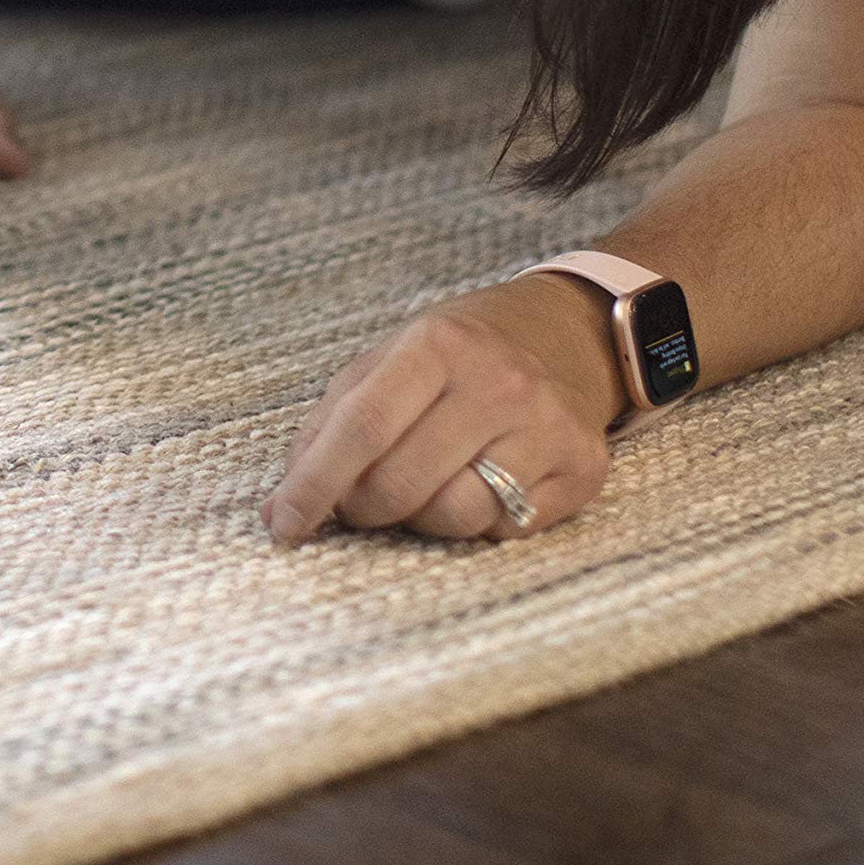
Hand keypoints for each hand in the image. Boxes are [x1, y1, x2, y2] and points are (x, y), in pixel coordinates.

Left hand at [263, 274, 626, 546]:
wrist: (565, 334)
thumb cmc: (459, 353)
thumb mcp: (389, 358)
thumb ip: (331, 422)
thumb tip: (281, 506)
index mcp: (437, 345)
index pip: (363, 426)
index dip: (315, 483)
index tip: (283, 524)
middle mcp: (498, 383)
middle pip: (402, 482)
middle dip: (362, 507)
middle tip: (358, 501)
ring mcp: (546, 427)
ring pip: (455, 516)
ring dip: (418, 520)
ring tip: (419, 488)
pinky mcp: (582, 468)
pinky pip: (506, 531)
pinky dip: (475, 524)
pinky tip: (475, 486)